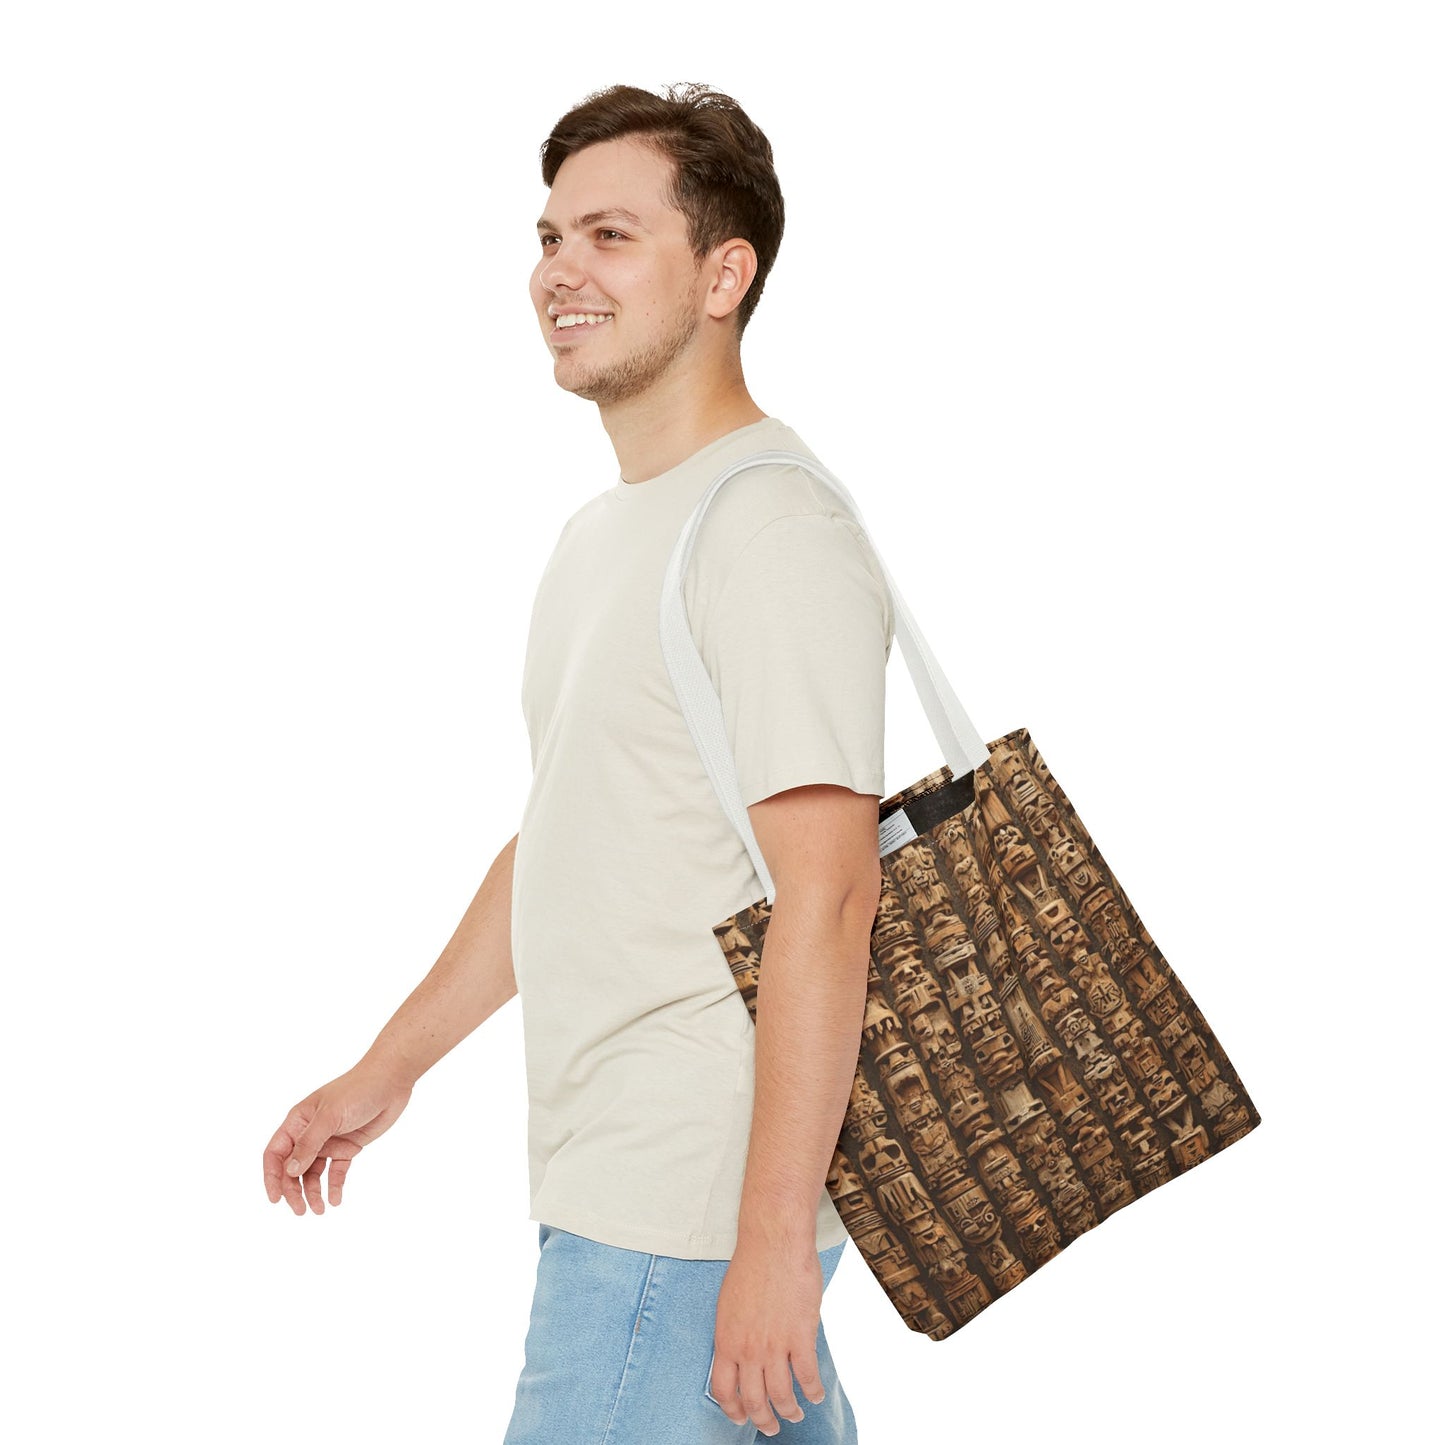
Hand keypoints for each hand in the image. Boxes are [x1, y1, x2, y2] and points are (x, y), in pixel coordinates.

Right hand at [262, 1058, 412, 1214]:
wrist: (391, 1081)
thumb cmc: (357, 1090)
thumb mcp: (330, 1116)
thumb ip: (309, 1144)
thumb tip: (289, 1171)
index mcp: (298, 1121)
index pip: (276, 1153)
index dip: (272, 1177)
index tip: (275, 1199)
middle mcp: (310, 1133)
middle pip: (293, 1168)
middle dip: (294, 1190)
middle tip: (301, 1211)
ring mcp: (329, 1141)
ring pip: (314, 1173)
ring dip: (313, 1192)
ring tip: (320, 1210)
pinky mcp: (348, 1147)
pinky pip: (336, 1171)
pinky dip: (334, 1186)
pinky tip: (335, 1200)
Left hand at [708, 1238, 825, 1437]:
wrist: (774, 1243)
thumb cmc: (751, 1266)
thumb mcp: (729, 1305)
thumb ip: (735, 1334)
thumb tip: (741, 1355)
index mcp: (726, 1340)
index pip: (724, 1391)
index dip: (733, 1410)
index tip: (742, 1416)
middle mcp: (748, 1350)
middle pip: (754, 1400)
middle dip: (764, 1420)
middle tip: (771, 1426)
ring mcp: (774, 1346)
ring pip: (781, 1396)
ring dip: (789, 1411)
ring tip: (795, 1414)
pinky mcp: (800, 1337)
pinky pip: (808, 1377)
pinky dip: (813, 1391)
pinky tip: (815, 1394)